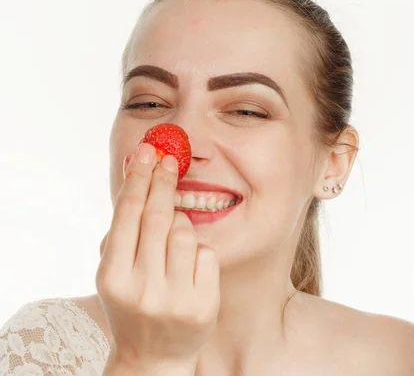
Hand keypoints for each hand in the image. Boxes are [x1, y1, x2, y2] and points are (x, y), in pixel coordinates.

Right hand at [96, 143, 219, 372]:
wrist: (153, 356)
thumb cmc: (132, 303)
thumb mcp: (114, 272)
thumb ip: (122, 232)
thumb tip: (138, 174)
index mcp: (112, 278)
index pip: (128, 215)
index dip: (139, 179)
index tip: (148, 152)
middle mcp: (142, 289)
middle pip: (157, 217)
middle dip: (163, 181)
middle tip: (168, 158)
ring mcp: (175, 298)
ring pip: (185, 232)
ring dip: (181, 222)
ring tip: (173, 234)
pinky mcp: (204, 304)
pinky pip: (207, 254)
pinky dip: (199, 251)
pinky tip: (189, 265)